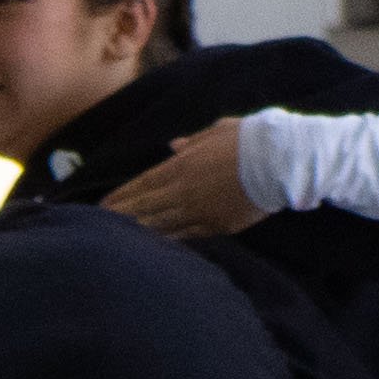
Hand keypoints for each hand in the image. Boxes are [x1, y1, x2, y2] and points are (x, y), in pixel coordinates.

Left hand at [100, 119, 265, 237]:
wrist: (279, 162)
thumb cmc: (250, 140)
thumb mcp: (217, 131)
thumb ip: (193, 142)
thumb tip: (175, 145)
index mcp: (182, 165)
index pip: (143, 184)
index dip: (121, 196)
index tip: (103, 205)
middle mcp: (185, 190)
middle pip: (145, 207)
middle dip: (121, 216)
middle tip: (99, 226)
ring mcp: (199, 211)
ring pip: (161, 225)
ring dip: (139, 232)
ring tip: (118, 240)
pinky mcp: (216, 226)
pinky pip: (185, 236)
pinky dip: (167, 241)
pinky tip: (154, 247)